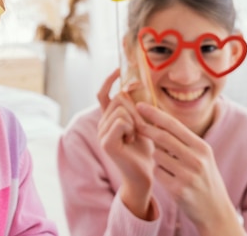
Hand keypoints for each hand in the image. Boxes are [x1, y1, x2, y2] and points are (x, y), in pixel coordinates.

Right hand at [97, 68, 154, 218]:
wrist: (144, 176)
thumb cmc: (145, 151)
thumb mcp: (142, 123)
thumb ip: (135, 107)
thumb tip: (133, 84)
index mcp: (108, 119)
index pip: (103, 94)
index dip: (110, 80)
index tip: (119, 69)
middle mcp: (102, 124)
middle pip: (118, 98)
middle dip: (135, 107)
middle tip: (140, 126)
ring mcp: (102, 133)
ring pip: (121, 109)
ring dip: (135, 120)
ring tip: (136, 136)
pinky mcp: (106, 142)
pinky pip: (121, 122)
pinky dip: (131, 128)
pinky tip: (132, 140)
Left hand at [136, 102, 243, 234]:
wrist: (215, 210)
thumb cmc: (204, 178)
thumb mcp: (201, 156)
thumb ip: (183, 140)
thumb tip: (158, 119)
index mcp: (202, 147)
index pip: (174, 125)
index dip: (155, 114)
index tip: (140, 105)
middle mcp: (196, 160)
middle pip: (163, 137)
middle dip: (146, 128)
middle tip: (135, 123)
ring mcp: (188, 176)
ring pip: (157, 156)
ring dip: (156, 156)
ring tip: (167, 164)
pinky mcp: (178, 190)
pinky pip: (157, 173)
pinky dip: (157, 172)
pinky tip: (167, 177)